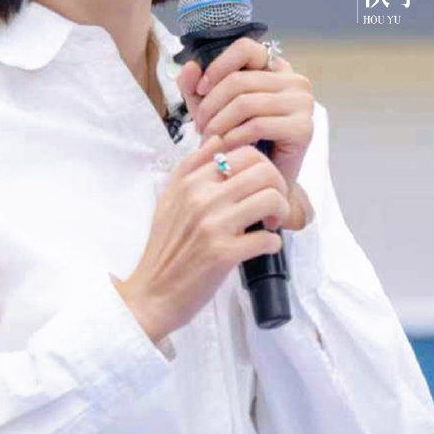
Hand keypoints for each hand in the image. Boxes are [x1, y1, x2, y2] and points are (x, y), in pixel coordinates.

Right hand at [112, 139, 289, 344]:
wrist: (153, 293)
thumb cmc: (164, 250)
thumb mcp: (169, 200)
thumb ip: (191, 167)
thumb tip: (216, 140)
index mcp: (190, 182)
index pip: (242, 153)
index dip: (262, 167)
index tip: (260, 186)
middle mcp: (202, 198)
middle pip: (263, 171)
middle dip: (278, 187)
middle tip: (271, 206)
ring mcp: (213, 226)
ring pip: (271, 199)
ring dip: (280, 212)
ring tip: (269, 224)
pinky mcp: (224, 254)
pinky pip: (267, 238)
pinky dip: (273, 244)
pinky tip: (262, 247)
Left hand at [175, 36, 314, 229]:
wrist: (260, 183)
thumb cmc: (239, 143)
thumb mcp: (212, 110)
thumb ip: (197, 88)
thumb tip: (188, 67)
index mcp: (275, 69)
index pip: (245, 48)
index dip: (217, 67)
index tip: (200, 91)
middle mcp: (294, 81)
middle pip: (240, 80)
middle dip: (211, 105)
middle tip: (199, 127)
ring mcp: (302, 103)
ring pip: (245, 103)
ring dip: (218, 123)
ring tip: (208, 140)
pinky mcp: (303, 128)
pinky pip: (257, 125)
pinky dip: (233, 138)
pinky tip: (224, 149)